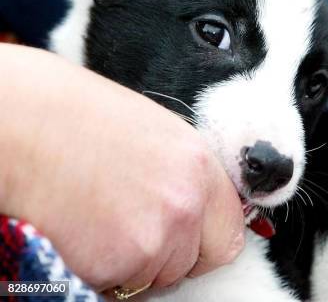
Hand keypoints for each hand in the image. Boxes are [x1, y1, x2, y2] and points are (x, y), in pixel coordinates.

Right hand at [0, 44, 244, 289]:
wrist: (21, 121)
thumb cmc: (77, 119)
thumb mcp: (154, 135)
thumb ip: (183, 177)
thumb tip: (198, 209)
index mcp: (200, 166)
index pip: (230, 234)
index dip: (206, 243)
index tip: (188, 242)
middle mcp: (186, 204)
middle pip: (192, 264)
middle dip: (165, 258)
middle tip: (128, 229)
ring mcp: (154, 238)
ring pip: (151, 279)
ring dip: (128, 265)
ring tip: (95, 220)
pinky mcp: (115, 264)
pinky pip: (115, 287)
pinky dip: (96, 272)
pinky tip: (77, 232)